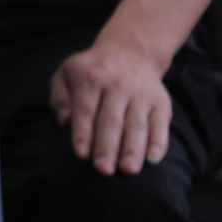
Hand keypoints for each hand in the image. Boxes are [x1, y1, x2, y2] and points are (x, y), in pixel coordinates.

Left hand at [52, 39, 174, 174]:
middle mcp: (117, 85)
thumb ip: (60, 97)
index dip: (83, 132)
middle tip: (103, 170)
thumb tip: (63, 121)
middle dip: (107, 147)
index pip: (86, 109)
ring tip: (128, 170)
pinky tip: (153, 159)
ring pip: (137, 125)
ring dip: (133, 149)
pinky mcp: (161, 101)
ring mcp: (141, 94)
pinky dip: (158, 142)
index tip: (81, 154)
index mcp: (90, 78)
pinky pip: (160, 124)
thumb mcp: (67, 73)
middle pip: (112, 121)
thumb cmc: (92, 70)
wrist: (130, 51)